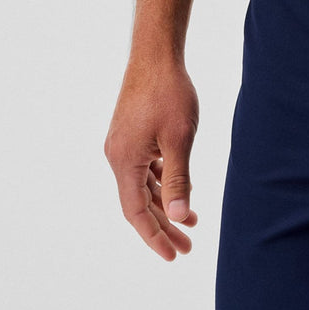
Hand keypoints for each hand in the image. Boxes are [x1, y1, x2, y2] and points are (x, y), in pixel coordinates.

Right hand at [104, 58, 199, 259]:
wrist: (156, 53)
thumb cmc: (169, 92)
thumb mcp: (179, 138)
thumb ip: (178, 179)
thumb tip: (180, 216)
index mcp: (124, 161)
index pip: (136, 213)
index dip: (154, 236)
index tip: (173, 255)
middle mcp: (118, 156)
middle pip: (140, 202)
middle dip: (164, 226)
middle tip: (187, 247)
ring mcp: (123, 144)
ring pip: (143, 185)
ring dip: (165, 203)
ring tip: (190, 222)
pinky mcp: (131, 133)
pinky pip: (145, 168)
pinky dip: (161, 181)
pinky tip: (180, 187)